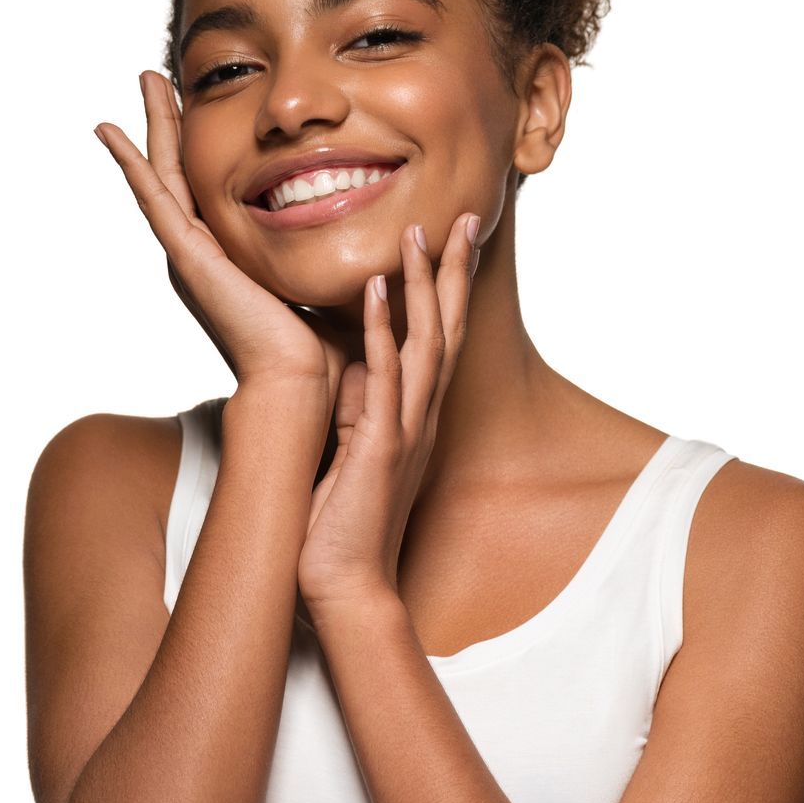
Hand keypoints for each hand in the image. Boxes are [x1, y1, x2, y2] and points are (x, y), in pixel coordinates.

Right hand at [94, 71, 355, 407]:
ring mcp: (188, 253)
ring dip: (152, 124)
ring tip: (145, 79)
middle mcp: (199, 254)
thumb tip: (364, 229)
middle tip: (158, 76)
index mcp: (227, 260)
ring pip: (162, 173)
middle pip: (178, 171)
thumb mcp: (323, 283)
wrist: (301, 385)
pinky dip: (130, 163)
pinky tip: (109, 132)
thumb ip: (330, 254)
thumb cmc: (320, 352)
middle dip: (170, 121)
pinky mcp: (186, 256)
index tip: (199, 101)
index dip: (201, 142)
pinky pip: (153, 197)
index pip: (208, 186)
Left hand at [296, 214, 479, 613]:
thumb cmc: (342, 527)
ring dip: (424, 286)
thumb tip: (351, 369)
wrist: (345, 587)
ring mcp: (407, 431)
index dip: (446, 288)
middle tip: (461, 215)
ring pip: (426, 344)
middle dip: (453, 271)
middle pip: (447, 329)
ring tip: (418, 231)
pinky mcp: (383, 448)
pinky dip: (385, 332)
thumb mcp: (354, 454)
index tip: (449, 238)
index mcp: (415, 417)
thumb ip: (361, 410)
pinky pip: (387, 379)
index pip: (439, 339)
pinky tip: (380, 290)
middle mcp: (421, 417)